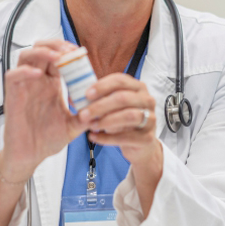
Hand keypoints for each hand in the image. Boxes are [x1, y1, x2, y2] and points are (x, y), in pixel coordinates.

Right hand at [0, 39, 88, 180]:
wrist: (30, 157)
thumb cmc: (47, 140)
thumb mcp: (73, 125)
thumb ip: (87, 114)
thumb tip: (105, 108)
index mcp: (51, 84)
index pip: (57, 57)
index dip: (67, 50)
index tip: (80, 53)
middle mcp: (37, 81)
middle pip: (41, 48)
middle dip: (56, 45)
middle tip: (69, 51)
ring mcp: (24, 87)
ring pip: (26, 56)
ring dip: (42, 52)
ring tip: (57, 58)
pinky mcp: (12, 96)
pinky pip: (13, 75)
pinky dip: (25, 70)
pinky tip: (39, 74)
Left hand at [81, 73, 161, 216]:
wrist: (140, 145)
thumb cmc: (123, 120)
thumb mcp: (114, 106)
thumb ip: (100, 99)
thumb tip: (73, 96)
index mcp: (137, 87)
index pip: (120, 80)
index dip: (102, 86)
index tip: (86, 94)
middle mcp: (147, 100)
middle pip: (123, 98)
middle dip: (100, 106)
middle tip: (83, 114)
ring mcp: (150, 118)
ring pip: (128, 116)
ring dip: (106, 121)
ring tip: (90, 126)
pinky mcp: (147, 137)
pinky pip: (126, 137)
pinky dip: (107, 138)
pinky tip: (94, 137)